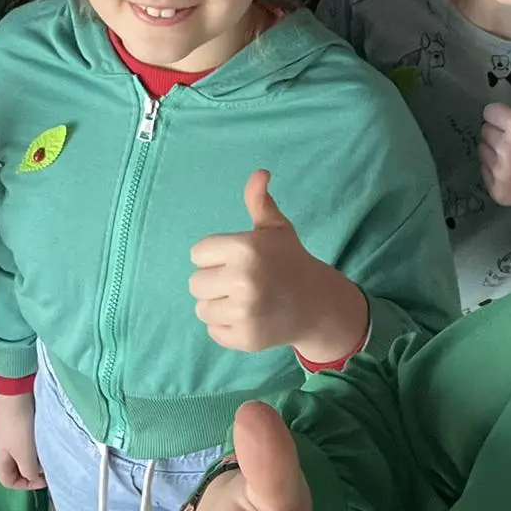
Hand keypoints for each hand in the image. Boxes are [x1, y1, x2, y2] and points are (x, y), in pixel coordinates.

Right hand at [0, 390, 46, 489]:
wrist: (13, 393)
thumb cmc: (18, 427)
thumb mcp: (25, 453)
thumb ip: (29, 470)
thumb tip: (33, 477)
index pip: (8, 481)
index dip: (25, 485)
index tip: (44, 479)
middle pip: (13, 467)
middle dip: (29, 470)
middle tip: (47, 466)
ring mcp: (2, 433)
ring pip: (17, 453)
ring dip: (31, 456)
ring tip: (46, 452)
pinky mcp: (10, 420)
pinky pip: (20, 439)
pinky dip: (30, 443)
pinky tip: (41, 438)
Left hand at [190, 172, 367, 364]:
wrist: (315, 303)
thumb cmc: (289, 260)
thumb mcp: (275, 228)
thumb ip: (259, 201)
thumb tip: (259, 173)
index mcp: (245, 249)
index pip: (198, 253)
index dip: (215, 255)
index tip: (237, 258)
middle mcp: (243, 280)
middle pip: (195, 283)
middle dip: (214, 280)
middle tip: (240, 281)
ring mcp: (244, 312)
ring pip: (202, 308)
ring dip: (218, 304)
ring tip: (243, 299)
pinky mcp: (244, 338)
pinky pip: (213, 331)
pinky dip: (226, 326)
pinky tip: (248, 316)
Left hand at [480, 54, 510, 237]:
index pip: (490, 112)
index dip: (503, 116)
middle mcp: (507, 150)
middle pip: (485, 130)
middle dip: (500, 132)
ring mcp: (501, 173)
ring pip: (482, 150)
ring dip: (495, 151)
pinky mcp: (496, 191)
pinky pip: (483, 171)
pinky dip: (495, 171)